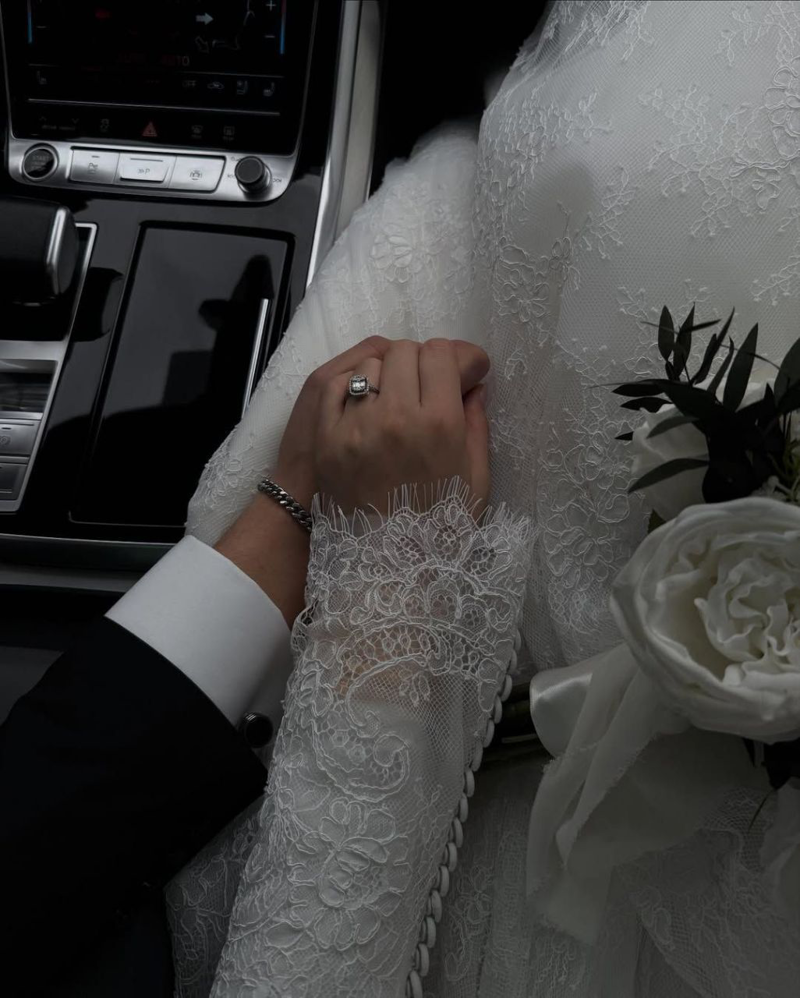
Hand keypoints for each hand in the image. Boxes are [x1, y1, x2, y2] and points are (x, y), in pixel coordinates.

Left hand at [216, 337, 489, 623]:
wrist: (386, 569)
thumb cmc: (439, 528)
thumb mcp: (475, 478)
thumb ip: (476, 425)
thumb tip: (472, 386)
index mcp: (439, 424)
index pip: (442, 354)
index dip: (457, 357)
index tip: (464, 372)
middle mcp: (396, 417)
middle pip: (406, 351)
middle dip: (424, 362)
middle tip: (430, 384)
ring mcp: (356, 426)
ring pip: (371, 365)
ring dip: (388, 374)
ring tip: (396, 397)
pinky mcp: (326, 438)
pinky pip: (337, 387)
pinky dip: (353, 387)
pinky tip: (365, 404)